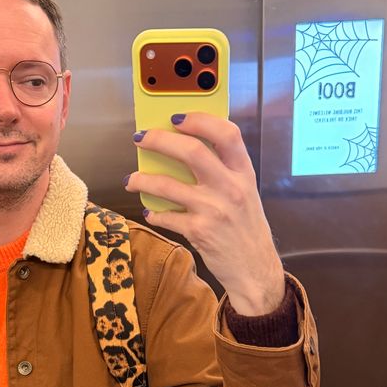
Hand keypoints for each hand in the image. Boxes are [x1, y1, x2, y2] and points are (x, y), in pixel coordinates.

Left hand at [126, 113, 284, 314]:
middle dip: (160, 140)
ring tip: (131, 180)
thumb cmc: (246, 228)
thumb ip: (223, 171)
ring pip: (168, 184)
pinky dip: (154, 213)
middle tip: (140, 138)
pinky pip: (166, 216)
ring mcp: (214, 210)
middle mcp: (231, 188)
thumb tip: (183, 148)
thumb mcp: (244, 193)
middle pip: (192, 151)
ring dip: (142, 180)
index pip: (227, 133)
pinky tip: (150, 212)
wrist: (255, 269)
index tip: (177, 117)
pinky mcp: (199, 232)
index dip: (200, 120)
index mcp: (244, 173)